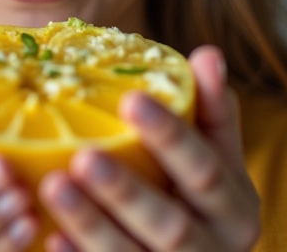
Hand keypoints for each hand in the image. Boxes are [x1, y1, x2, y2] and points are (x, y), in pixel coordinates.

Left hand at [38, 46, 259, 250]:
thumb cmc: (202, 189)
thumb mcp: (218, 151)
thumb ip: (212, 107)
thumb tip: (209, 54)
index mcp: (236, 208)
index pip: (205, 170)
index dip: (169, 136)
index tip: (130, 99)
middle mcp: (214, 251)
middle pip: (169, 226)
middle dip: (125, 191)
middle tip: (82, 156)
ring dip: (91, 225)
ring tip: (52, 186)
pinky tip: (50, 237)